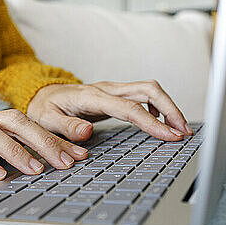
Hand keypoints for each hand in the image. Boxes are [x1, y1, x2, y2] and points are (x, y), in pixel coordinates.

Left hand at [26, 81, 191, 142]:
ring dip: (168, 107)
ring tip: (180, 130)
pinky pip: (144, 95)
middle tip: (184, 133)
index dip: (152, 121)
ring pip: (149, 90)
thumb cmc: (44, 108)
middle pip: (148, 90)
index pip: (129, 107)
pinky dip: (158, 107)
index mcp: (92, 96)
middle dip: (171, 110)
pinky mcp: (116, 94)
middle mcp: (107, 89)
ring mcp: (113, 89)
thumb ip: (65, 127)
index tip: (170, 135)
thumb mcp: (46, 119)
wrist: (41, 94)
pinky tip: (161, 123)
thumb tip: (87, 132)